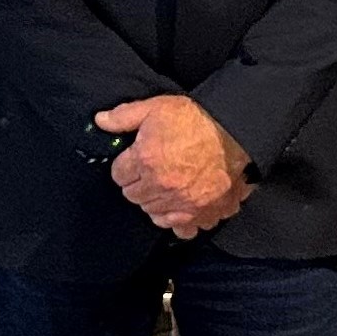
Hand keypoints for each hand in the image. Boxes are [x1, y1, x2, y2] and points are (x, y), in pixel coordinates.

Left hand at [97, 94, 253, 237]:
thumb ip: (124, 116)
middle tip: (151, 171)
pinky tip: (182, 205)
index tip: (135, 159)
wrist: (236, 130)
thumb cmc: (196, 118)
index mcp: (145, 159)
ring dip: (155, 201)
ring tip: (166, 187)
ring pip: (153, 213)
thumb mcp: (156, 107)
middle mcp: (161, 186)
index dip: (125, 165)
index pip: (119, 175)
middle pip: (134, 196)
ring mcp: (182, 203)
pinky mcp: (202, 212)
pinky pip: (182, 228)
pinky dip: (180, 219)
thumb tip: (100, 120)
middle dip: (138, 183)